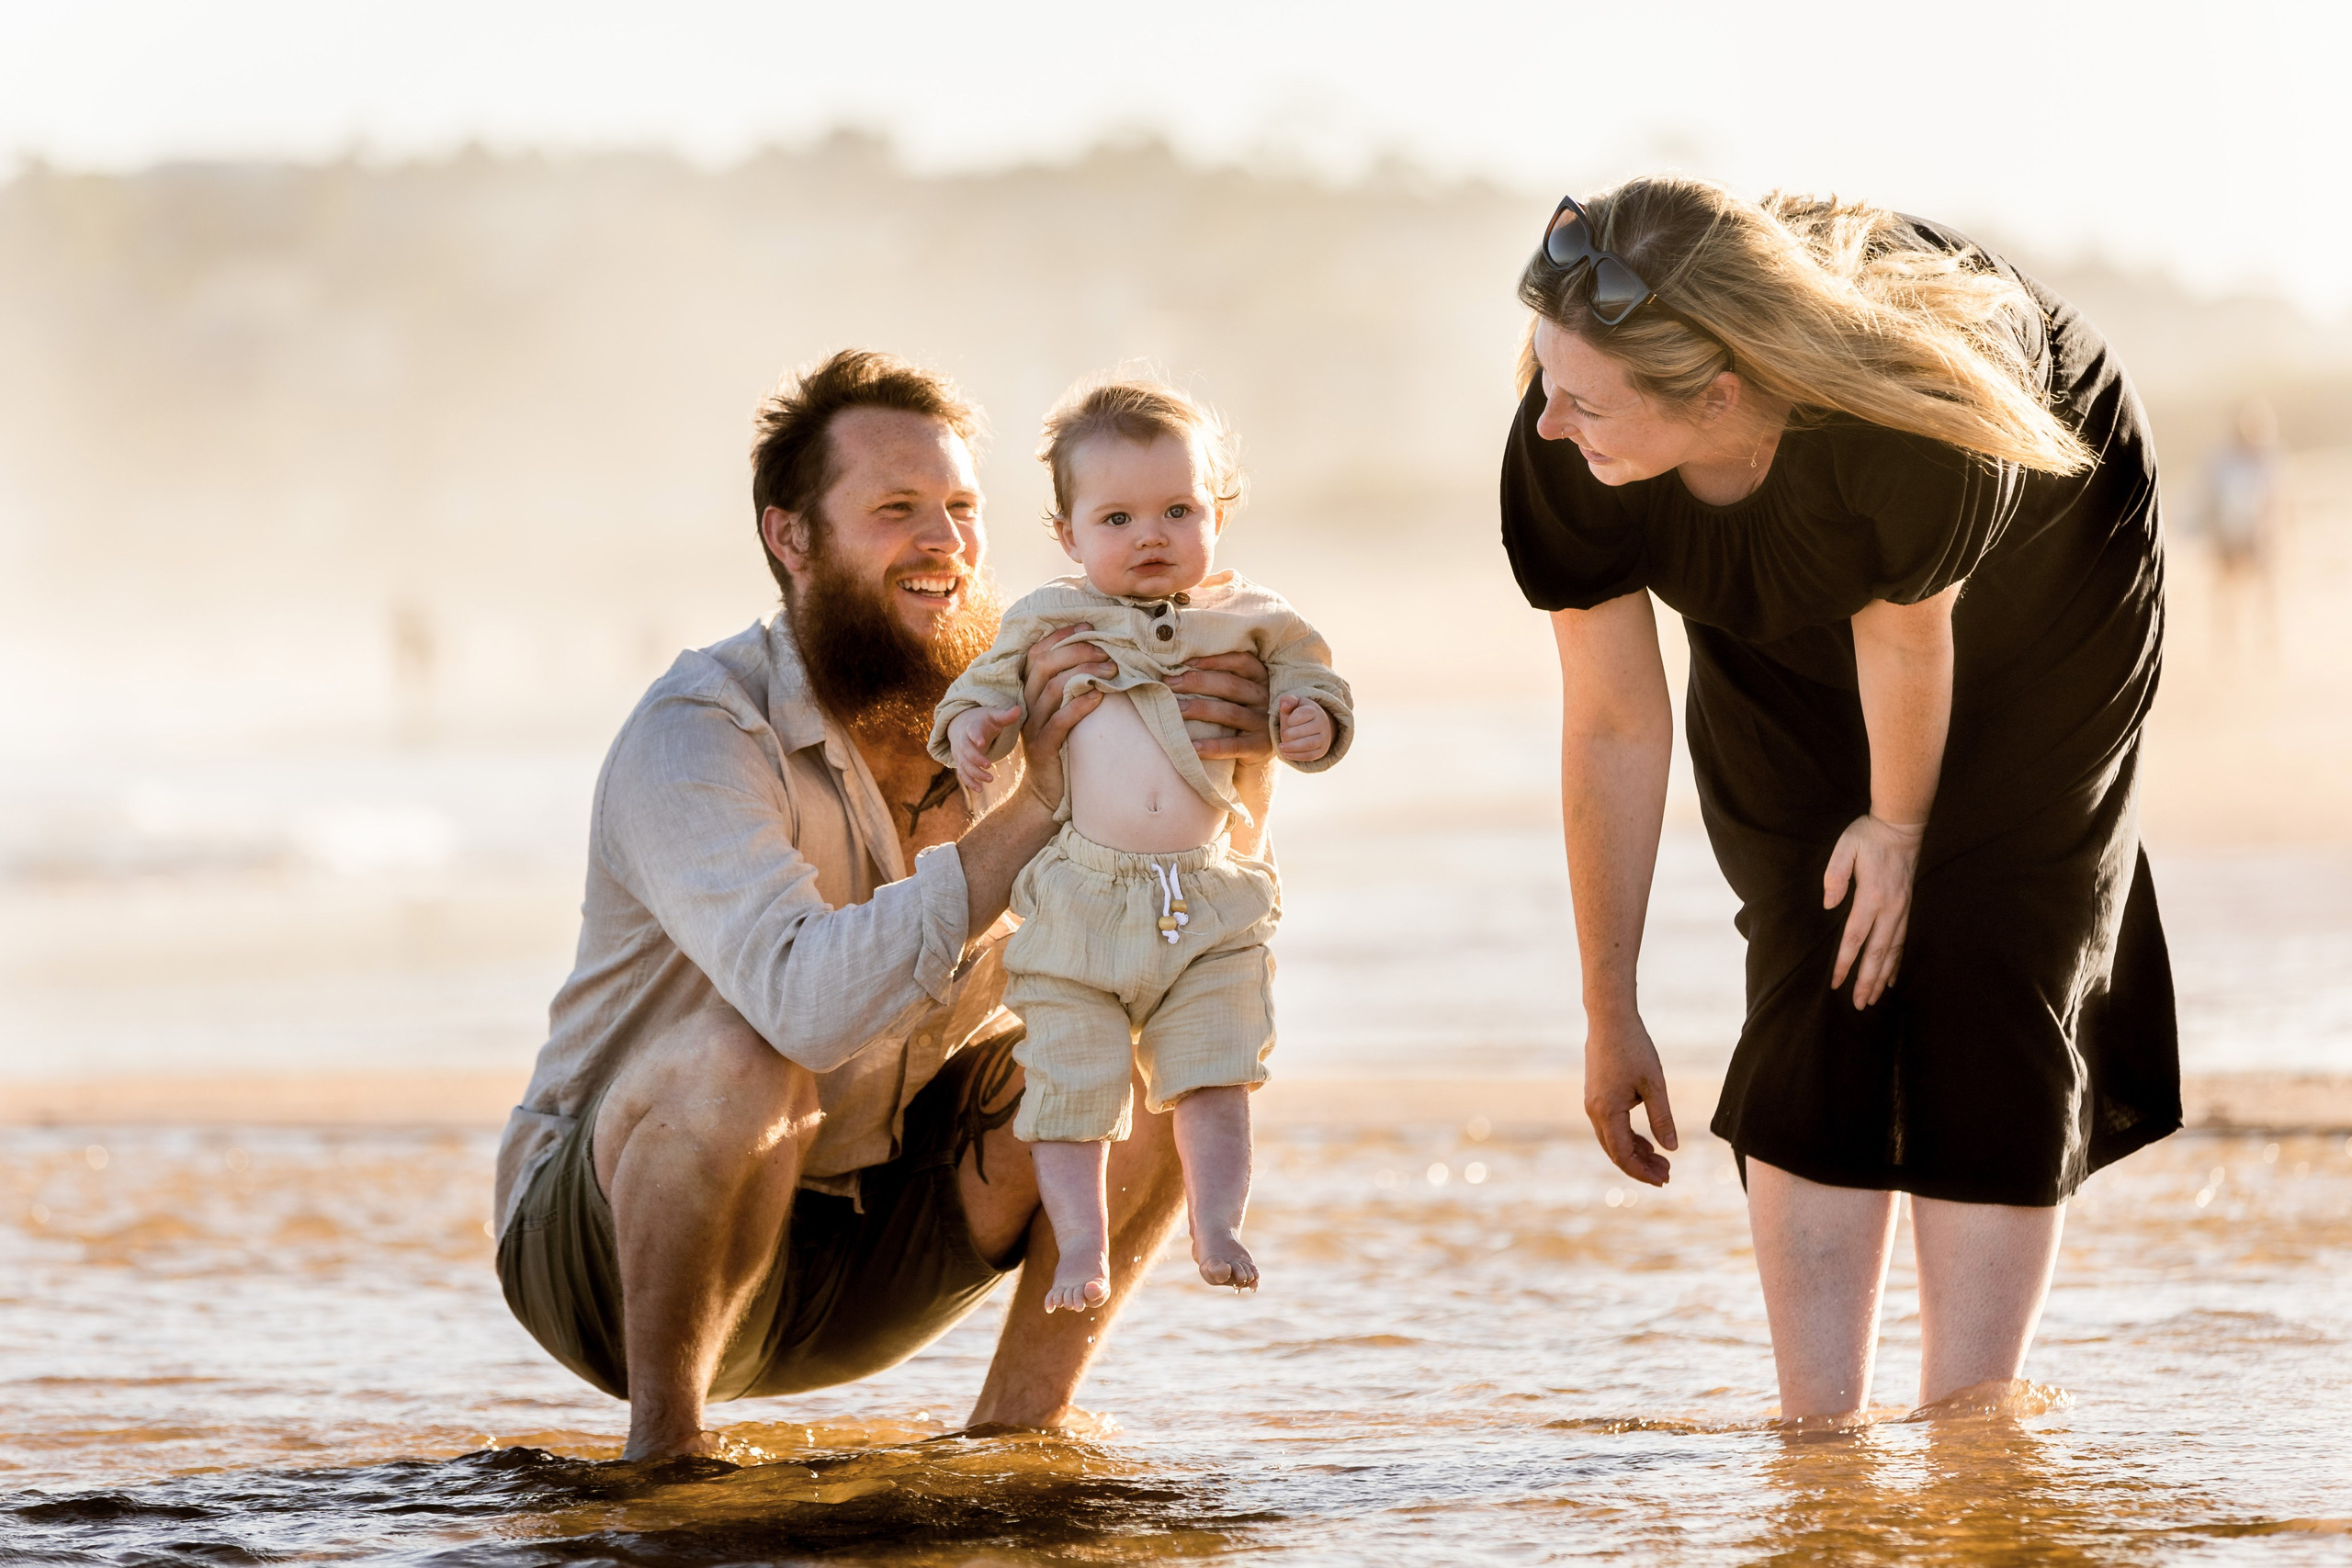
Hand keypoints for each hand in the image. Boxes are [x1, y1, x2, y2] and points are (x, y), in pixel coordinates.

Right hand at [949, 705, 1021, 792]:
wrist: (962, 725)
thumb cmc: (982, 721)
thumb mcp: (993, 716)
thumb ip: (1005, 716)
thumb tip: (1019, 709)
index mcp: (971, 727)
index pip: (971, 731)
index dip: (976, 736)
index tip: (982, 743)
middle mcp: (962, 741)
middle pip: (965, 750)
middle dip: (975, 759)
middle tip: (989, 766)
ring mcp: (960, 753)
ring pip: (964, 764)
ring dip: (975, 773)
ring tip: (991, 779)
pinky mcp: (961, 763)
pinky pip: (962, 774)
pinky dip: (969, 782)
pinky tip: (980, 790)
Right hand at [1018, 624, 1109, 808]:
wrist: (1045, 792)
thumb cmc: (1062, 746)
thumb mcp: (1063, 711)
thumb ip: (1071, 686)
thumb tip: (1101, 657)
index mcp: (1028, 691)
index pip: (1036, 652)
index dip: (1060, 635)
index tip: (1087, 626)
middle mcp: (1026, 704)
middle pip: (1045, 664)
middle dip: (1077, 650)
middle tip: (1106, 651)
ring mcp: (1032, 725)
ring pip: (1053, 687)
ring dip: (1085, 673)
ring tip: (1111, 670)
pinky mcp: (1042, 746)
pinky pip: (1060, 720)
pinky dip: (1081, 704)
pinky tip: (1099, 696)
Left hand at [1168, 651, 1271, 761]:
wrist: (1254, 753)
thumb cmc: (1236, 717)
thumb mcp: (1234, 695)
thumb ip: (1217, 680)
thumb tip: (1177, 671)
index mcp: (1260, 678)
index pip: (1240, 661)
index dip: (1214, 660)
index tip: (1186, 662)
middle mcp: (1265, 698)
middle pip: (1231, 685)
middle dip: (1198, 682)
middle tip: (1170, 683)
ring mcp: (1264, 723)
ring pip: (1230, 713)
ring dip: (1200, 709)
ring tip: (1177, 710)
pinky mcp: (1259, 747)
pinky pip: (1233, 745)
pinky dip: (1212, 746)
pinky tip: (1192, 746)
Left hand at [1275, 696, 1331, 763]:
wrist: (1313, 726)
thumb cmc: (1298, 714)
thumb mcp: (1294, 705)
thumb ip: (1288, 701)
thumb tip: (1283, 705)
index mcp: (1314, 711)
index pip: (1304, 714)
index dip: (1292, 719)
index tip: (1287, 721)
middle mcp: (1322, 724)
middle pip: (1306, 730)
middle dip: (1291, 734)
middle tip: (1282, 735)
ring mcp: (1324, 738)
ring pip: (1309, 744)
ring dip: (1293, 747)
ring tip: (1281, 747)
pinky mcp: (1321, 751)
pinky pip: (1310, 755)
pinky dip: (1297, 756)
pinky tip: (1286, 754)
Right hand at [1583, 1010, 1676, 1186]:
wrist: (1609, 1019)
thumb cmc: (1634, 1048)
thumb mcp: (1654, 1085)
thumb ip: (1662, 1119)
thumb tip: (1671, 1149)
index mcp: (1607, 1111)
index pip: (1623, 1155)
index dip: (1643, 1171)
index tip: (1665, 1179)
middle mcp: (1594, 1111)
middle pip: (1615, 1152)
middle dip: (1640, 1166)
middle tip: (1668, 1173)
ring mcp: (1592, 1103)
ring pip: (1612, 1140)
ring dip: (1635, 1153)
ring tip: (1661, 1160)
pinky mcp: (1596, 1095)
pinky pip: (1610, 1126)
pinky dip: (1628, 1137)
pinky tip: (1647, 1141)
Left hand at [1823, 813, 1924, 1008]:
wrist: (1901, 826)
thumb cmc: (1867, 836)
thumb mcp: (1845, 848)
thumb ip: (1835, 875)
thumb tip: (1829, 905)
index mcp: (1871, 897)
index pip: (1855, 938)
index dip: (1844, 963)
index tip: (1835, 983)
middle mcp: (1890, 909)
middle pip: (1877, 954)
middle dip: (1866, 981)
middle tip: (1858, 1005)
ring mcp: (1902, 910)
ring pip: (1892, 952)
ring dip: (1882, 978)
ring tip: (1873, 999)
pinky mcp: (1907, 908)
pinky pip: (1902, 941)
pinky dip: (1896, 962)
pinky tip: (1891, 978)